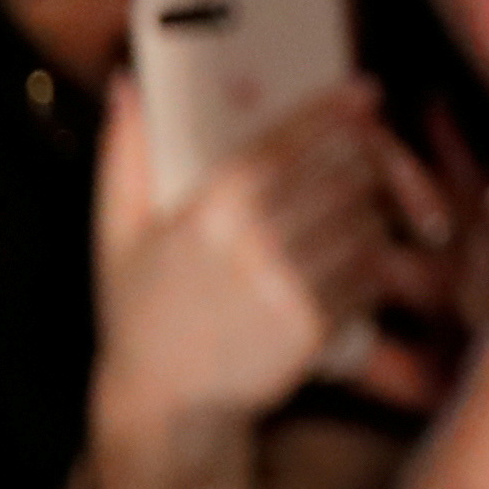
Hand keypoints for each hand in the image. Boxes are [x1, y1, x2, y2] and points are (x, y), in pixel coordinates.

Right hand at [91, 82, 439, 452]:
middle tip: (366, 147)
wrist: (166, 404)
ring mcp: (292, 288)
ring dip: (371, 206)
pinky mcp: (318, 328)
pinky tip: (353, 254)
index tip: (364, 89)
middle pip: (341, 174)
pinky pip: (370, 274)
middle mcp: (257, 243)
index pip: (290, 141)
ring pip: (365, 221)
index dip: (334, 109)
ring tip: (355, 203)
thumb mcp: (117, 231)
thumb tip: (127, 83)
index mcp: (211, 209)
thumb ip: (126, 154)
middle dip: (363, 154)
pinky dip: (372, 259)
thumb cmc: (140, 310)